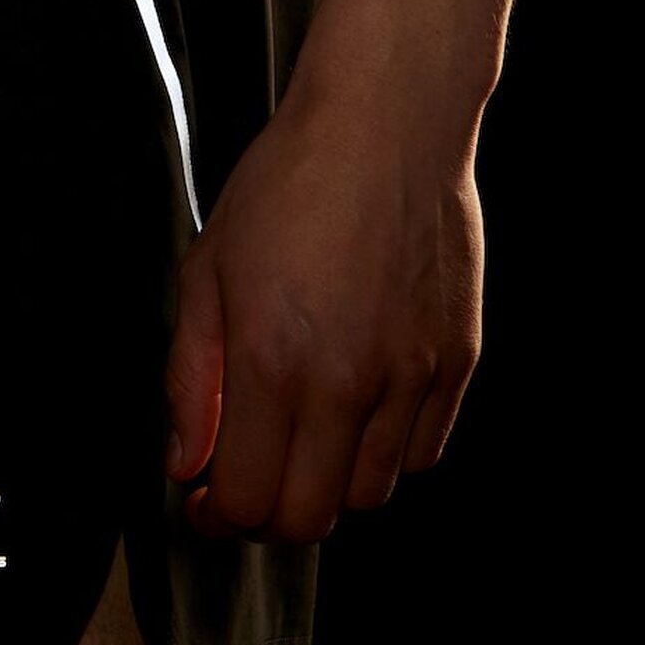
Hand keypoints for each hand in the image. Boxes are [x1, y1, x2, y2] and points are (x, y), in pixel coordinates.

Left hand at [163, 71, 483, 541]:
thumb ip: (191, 377)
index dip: (219, 515)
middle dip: (266, 513)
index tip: (205, 498)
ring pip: (370, 496)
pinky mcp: (458, 362)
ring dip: (326, 483)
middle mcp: (349, 383)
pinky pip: (420, 453)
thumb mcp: (206, 271)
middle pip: (310, 519)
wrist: (384, 125)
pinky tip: (356, 406)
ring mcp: (413, 377)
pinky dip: (383, 452)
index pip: (249, 501)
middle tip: (245, 476)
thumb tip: (186, 460)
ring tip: (301, 431)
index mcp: (273, 361)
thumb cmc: (286, 186)